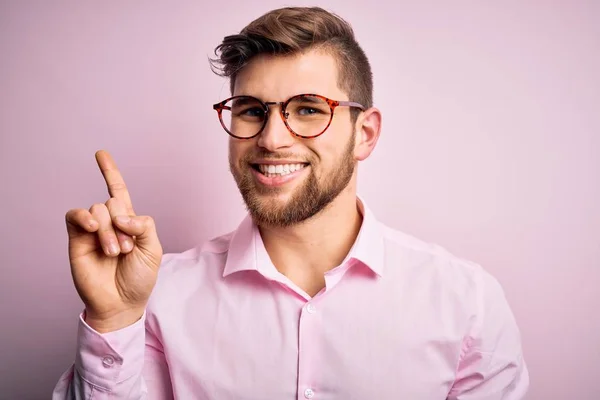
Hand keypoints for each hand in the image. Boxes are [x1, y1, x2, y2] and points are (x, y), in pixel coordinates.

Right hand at [65, 150, 162, 332]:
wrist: (122, 303)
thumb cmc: (139, 278)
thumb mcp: (153, 249)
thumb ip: (144, 225)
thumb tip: (121, 214)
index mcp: (128, 222)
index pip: (117, 191)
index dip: (109, 172)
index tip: (100, 153)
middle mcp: (108, 222)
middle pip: (113, 202)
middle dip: (123, 224)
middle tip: (126, 250)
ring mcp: (92, 230)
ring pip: (98, 209)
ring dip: (109, 230)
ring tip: (114, 252)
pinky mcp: (76, 239)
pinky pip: (75, 216)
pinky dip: (84, 217)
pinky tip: (92, 227)